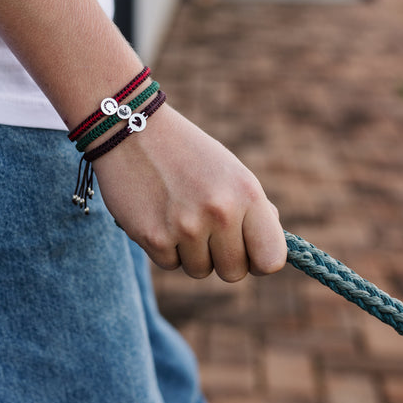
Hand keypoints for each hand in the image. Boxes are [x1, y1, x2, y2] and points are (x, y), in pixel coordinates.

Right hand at [93, 105, 286, 281]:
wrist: (131, 129)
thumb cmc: (186, 151)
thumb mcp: (230, 170)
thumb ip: (252, 210)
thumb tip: (269, 252)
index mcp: (247, 193)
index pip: (271, 259)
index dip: (259, 260)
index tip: (247, 252)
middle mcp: (221, 212)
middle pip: (233, 272)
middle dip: (221, 258)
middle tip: (206, 230)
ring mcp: (186, 227)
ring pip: (199, 270)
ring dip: (190, 252)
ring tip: (178, 215)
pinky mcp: (154, 237)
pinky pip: (170, 264)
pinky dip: (164, 247)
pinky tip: (158, 215)